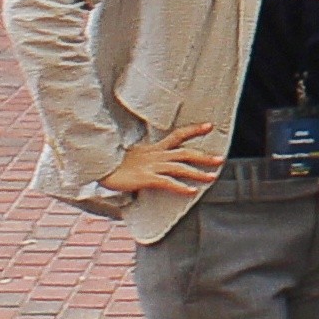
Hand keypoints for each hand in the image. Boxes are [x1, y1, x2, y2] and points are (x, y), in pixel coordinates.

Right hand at [99, 123, 224, 195]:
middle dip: (204, 155)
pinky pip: (166, 182)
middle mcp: (156, 155)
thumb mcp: (134, 156)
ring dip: (198, 172)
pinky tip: (192, 191)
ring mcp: (151, 166)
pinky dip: (180, 187)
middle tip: (221, 158)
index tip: (209, 126)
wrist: (98, 166)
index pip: (177, 135)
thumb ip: (148, 158)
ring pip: (180, 167)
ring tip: (212, 176)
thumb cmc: (114, 163)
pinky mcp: (145, 178)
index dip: (194, 130)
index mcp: (154, 149)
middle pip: (185, 152)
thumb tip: (156, 162)